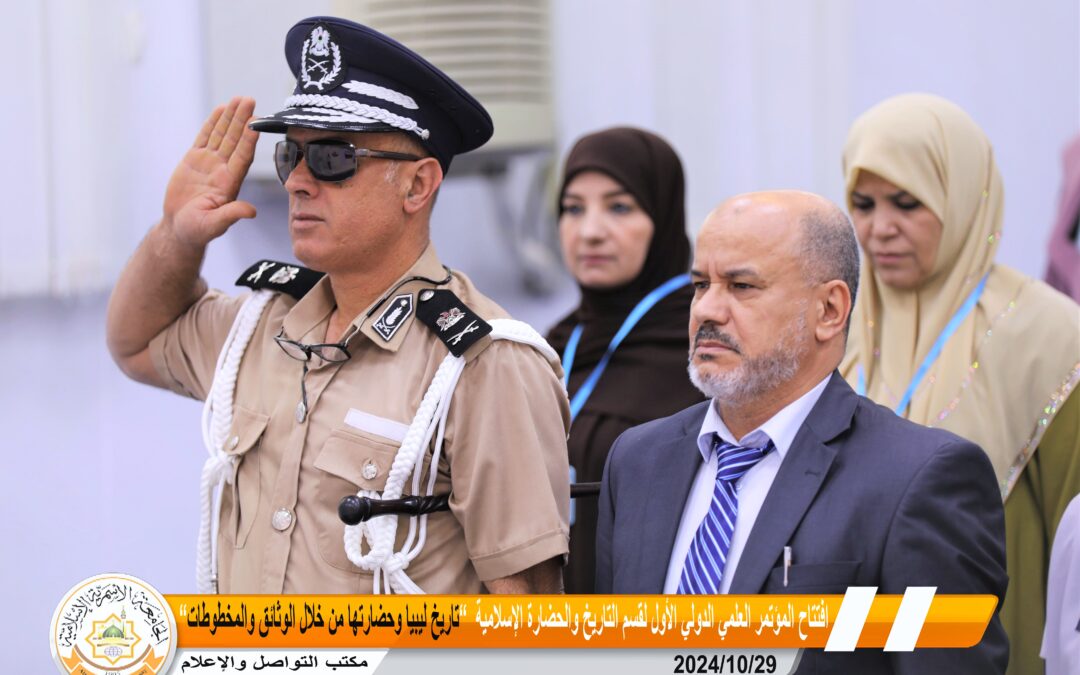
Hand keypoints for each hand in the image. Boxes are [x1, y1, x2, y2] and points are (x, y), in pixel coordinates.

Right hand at [162, 97, 259, 247]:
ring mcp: (209, 163)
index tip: (256, 122)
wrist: (180, 229)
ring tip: (238, 99)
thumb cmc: (197, 231)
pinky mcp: (194, 160)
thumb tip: (251, 212)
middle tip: (249, 99)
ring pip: (221, 135)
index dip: (248, 140)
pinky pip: (205, 138)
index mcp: (230, 183)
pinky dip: (212, 124)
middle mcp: (222, 170)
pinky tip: (220, 110)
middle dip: (241, 120)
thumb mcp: (214, 225)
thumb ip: (231, 215)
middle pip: (234, 140)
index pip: (242, 157)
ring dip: (230, 117)